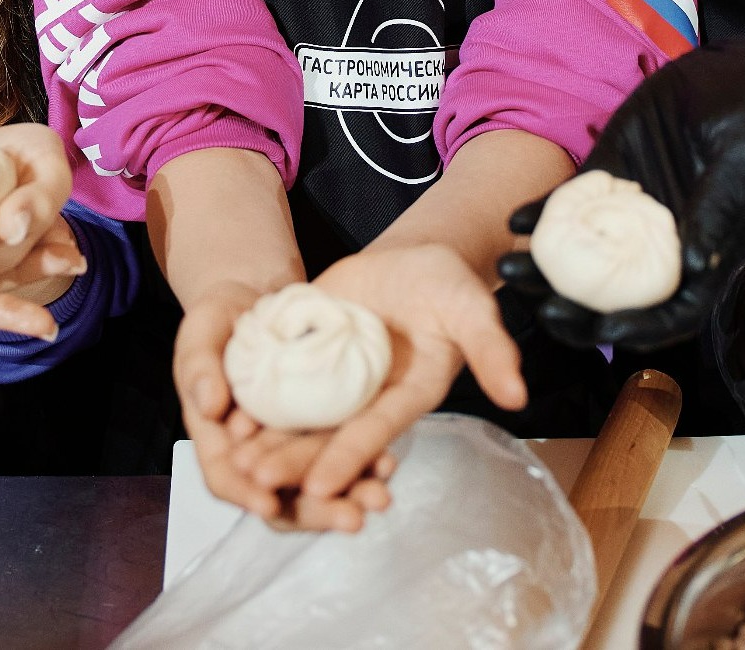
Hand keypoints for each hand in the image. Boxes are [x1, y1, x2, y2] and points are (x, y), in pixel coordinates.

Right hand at [173, 278, 374, 528]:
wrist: (254, 301)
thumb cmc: (218, 320)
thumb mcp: (201, 334)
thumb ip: (199, 367)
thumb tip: (209, 407)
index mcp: (218, 440)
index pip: (227, 479)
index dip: (246, 495)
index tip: (269, 504)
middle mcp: (258, 453)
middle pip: (282, 498)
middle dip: (316, 512)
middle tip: (352, 518)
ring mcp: (293, 444)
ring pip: (319, 484)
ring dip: (350, 494)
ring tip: (381, 498)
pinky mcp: (322, 426)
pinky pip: (343, 453)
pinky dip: (365, 462)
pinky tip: (388, 462)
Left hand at [223, 246, 527, 532]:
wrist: (413, 260)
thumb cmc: (448, 287)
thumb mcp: (472, 309)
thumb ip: (492, 350)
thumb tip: (518, 395)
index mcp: (407, 397)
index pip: (375, 432)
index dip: (350, 457)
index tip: (321, 484)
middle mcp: (367, 398)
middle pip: (328, 438)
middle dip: (294, 462)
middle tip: (257, 481)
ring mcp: (336, 381)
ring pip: (298, 421)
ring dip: (269, 443)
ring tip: (235, 460)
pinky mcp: (310, 357)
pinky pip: (281, 386)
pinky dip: (256, 403)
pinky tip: (226, 417)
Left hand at [498, 34, 744, 351]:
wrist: (739, 74)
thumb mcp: (743, 164)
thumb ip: (718, 213)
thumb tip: (695, 266)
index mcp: (703, 253)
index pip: (670, 310)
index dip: (639, 327)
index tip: (603, 329)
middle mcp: (661, 242)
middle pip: (614, 295)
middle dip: (575, 311)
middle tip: (539, 308)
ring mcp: (631, 210)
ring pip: (583, 253)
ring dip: (545, 268)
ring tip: (507, 268)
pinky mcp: (610, 173)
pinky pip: (571, 201)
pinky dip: (543, 213)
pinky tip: (516, 218)